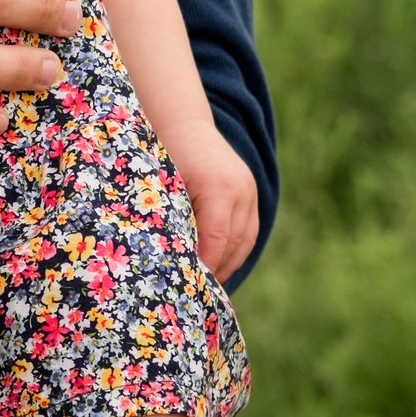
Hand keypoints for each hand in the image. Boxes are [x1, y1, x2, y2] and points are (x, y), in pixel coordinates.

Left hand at [162, 120, 258, 280]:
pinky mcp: (251, 192)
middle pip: (234, 244)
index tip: (192, 289)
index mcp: (218, 188)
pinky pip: (249, 230)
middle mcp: (240, 190)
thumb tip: (171, 260)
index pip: (216, 239)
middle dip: (218, 271)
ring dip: (229, 264)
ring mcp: (250, 190)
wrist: (184, 122)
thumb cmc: (164, 154)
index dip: (206, 267)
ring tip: (209, 285)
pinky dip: (235, 250)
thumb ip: (171, 220)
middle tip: (198, 294)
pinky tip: (220, 264)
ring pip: (245, 240)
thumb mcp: (164, 186)